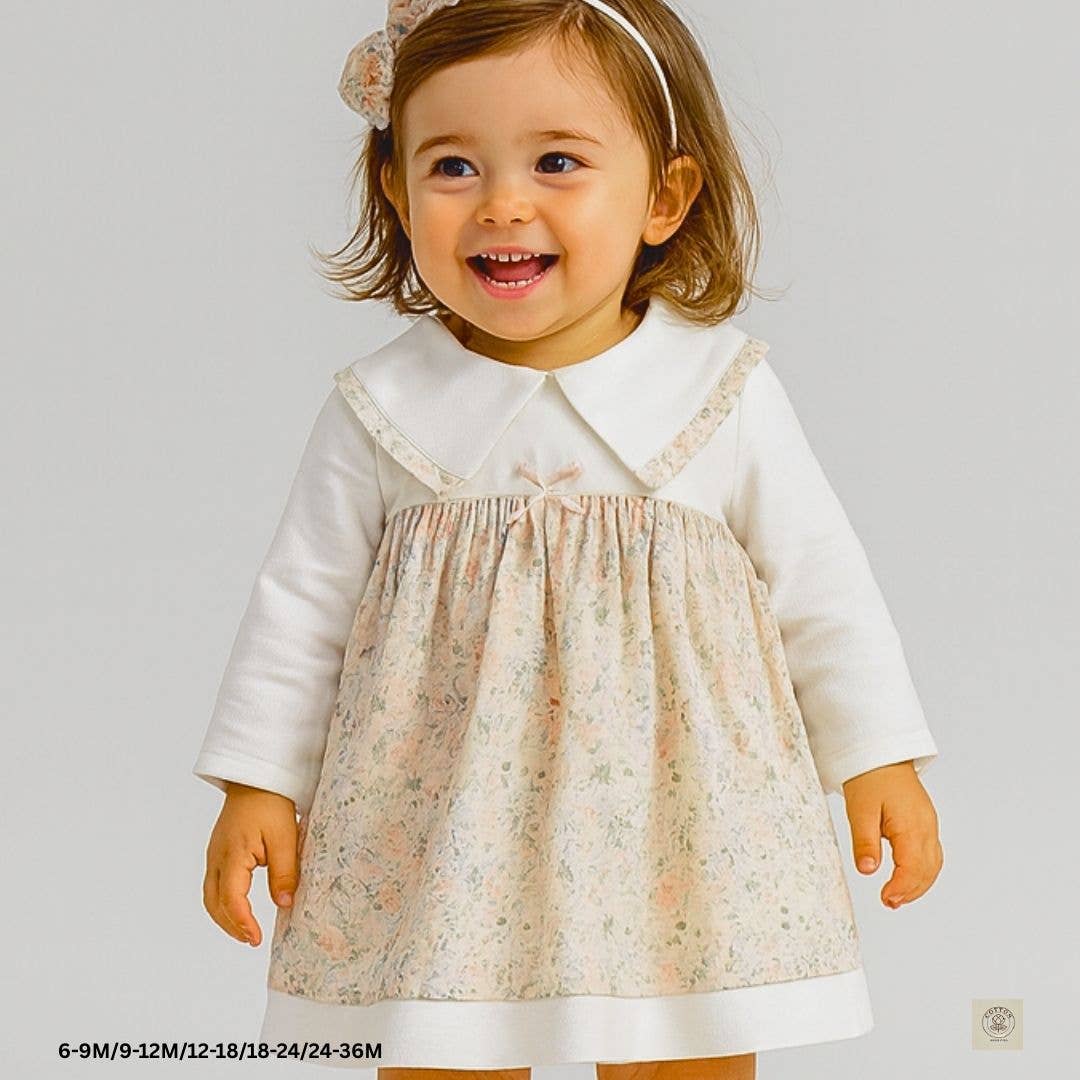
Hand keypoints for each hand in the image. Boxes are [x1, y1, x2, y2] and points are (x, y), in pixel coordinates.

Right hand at [202, 782, 299, 946]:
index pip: (231, 898)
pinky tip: (239, 907)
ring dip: (225, 916)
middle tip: (251, 939)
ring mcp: (214, 854)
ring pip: (210, 895)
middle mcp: (217, 857)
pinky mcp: (218, 851)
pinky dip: (223, 901)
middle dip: (230, 925)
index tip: (255, 938)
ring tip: (246, 929)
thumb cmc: (271, 804)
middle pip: (213, 902)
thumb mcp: (285, 838)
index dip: (241, 922)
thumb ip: (285, 873)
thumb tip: (284, 904)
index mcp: (232, 855)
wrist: (256, 778)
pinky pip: (214, 883)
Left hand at [842, 760, 942, 908]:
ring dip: (918, 884)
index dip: (901, 888)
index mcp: (912, 825)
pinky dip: (922, 871)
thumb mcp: (860, 811)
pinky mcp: (925, 823)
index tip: (886, 899)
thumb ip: (864, 842)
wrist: (881, 755)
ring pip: (933, 864)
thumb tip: (867, 870)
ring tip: (896, 897)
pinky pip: (931, 854)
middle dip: (911, 891)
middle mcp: (926, 827)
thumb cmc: (870, 779)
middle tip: (889, 902)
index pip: (913, 867)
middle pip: (928, 870)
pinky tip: (907, 878)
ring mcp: (929, 825)